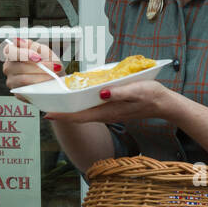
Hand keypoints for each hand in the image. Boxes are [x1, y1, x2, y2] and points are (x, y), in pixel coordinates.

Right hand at [0, 36, 62, 102]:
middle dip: (38, 67)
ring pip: (23, 80)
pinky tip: (48, 85)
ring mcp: (11, 81)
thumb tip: (28, 48)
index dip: (22, 53)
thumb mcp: (44, 51)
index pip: (9, 50)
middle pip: (18, 67)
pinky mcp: (17, 93)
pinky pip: (26, 92)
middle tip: (53, 68)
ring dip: (41, 78)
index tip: (38, 57)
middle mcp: (8, 66)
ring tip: (53, 76)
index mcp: (13, 52)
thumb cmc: (47, 62)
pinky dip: (39, 88)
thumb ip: (37, 48)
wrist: (55, 78)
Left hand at [44, 79, 173, 124]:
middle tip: (43, 108)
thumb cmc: (151, 95)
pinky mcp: (111, 109)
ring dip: (68, 110)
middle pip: (78, 116)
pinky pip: (91, 110)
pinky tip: (73, 101)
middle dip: (61, 113)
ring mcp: (108, 113)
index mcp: (109, 111)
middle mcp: (106, 114)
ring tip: (53, 104)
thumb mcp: (137, 90)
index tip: (48, 114)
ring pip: (83, 114)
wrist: (164, 104)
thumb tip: (102, 93)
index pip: (81, 116)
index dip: (64, 116)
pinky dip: (79, 107)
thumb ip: (120, 92)